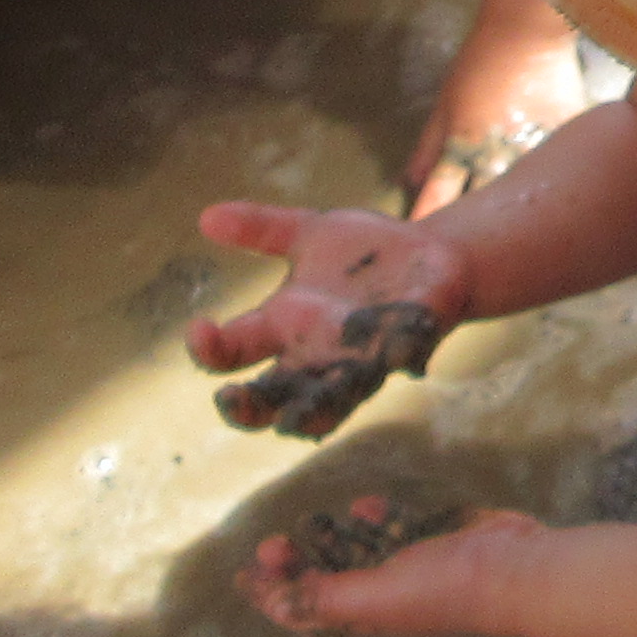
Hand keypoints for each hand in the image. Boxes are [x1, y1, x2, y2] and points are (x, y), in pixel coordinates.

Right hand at [188, 199, 466, 437]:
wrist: (435, 254)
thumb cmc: (367, 251)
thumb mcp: (310, 231)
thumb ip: (263, 227)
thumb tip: (206, 216)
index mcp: (284, 325)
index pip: (233, 351)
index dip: (210, 347)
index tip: (200, 328)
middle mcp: (313, 355)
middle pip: (267, 402)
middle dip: (245, 408)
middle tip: (228, 400)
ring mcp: (356, 362)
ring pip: (324, 408)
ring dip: (306, 413)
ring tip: (288, 420)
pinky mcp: (400, 355)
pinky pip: (387, 370)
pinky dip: (382, 364)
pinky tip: (380, 357)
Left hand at [240, 501, 636, 636]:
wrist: (514, 568)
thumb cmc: (444, 587)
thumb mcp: (374, 595)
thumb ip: (325, 596)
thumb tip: (276, 605)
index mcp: (365, 616)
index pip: (305, 612)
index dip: (270, 597)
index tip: (241, 572)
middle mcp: (382, 594)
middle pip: (324, 581)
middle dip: (293, 564)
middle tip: (274, 540)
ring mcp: (409, 565)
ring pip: (356, 552)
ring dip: (330, 537)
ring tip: (313, 518)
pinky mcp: (434, 537)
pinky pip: (394, 527)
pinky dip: (376, 518)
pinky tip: (369, 506)